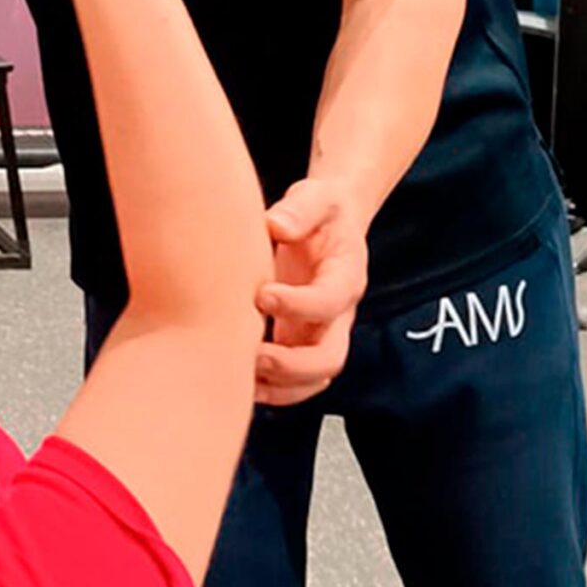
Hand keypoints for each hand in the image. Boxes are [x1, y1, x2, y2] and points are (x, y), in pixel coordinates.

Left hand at [253, 180, 371, 405]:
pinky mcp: (301, 342)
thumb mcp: (315, 197)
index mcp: (345, 275)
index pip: (331, 300)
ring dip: (280, 386)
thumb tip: (275, 225)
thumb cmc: (319, 210)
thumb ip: (299, 209)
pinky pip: (296, 381)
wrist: (329, 224)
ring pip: (313, 377)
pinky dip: (273, 389)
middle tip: (253, 355)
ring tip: (242, 377)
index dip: (300, 304)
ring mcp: (321, 333)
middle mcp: (338, 313)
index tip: (261, 295)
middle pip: (331, 356)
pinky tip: (241, 382)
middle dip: (292, 364)